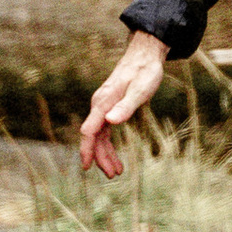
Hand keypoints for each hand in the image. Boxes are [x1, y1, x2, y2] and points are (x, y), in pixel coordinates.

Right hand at [78, 30, 171, 179]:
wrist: (144, 56)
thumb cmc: (144, 72)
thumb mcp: (140, 90)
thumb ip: (126, 106)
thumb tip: (110, 122)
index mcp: (103, 102)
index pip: (90, 130)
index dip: (87, 149)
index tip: (86, 166)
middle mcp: (99, 105)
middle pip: (93, 137)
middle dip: (100, 157)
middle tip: (112, 175)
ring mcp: (103, 108)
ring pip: (99, 137)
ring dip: (105, 155)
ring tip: (116, 172)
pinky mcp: (109, 109)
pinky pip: (104, 132)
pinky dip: (108, 146)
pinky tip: (116, 158)